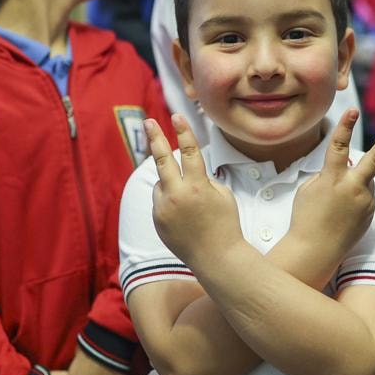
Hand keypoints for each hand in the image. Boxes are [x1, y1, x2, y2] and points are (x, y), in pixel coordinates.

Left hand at [145, 114, 242, 263]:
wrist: (217, 259)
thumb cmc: (226, 224)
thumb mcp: (223, 195)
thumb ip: (203, 179)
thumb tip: (185, 171)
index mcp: (197, 186)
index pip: (190, 151)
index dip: (183, 132)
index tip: (176, 115)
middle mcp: (177, 195)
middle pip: (162, 159)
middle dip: (156, 138)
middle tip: (148, 121)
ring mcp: (164, 209)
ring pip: (161, 183)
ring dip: (171, 184)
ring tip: (191, 205)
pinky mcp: (157, 221)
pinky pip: (160, 201)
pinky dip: (169, 202)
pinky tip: (185, 218)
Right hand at [290, 110, 374, 274]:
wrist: (314, 251)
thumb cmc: (305, 217)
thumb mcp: (308, 189)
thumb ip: (329, 173)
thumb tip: (349, 165)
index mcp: (332, 180)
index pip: (338, 146)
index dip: (345, 126)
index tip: (353, 110)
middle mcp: (353, 189)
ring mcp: (365, 202)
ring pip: (365, 180)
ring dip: (353, 183)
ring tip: (334, 206)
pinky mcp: (370, 213)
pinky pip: (365, 196)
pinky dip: (354, 198)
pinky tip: (341, 214)